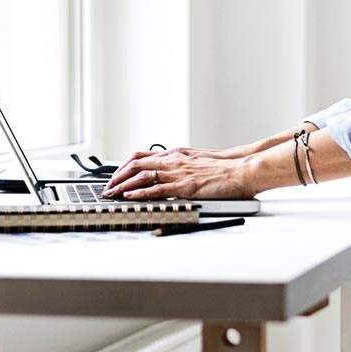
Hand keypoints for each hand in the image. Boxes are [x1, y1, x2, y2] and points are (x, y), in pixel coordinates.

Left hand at [102, 149, 253, 199]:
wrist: (243, 169)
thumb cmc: (225, 168)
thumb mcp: (198, 161)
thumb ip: (181, 166)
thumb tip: (167, 175)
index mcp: (176, 154)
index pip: (140, 156)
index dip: (123, 167)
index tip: (114, 177)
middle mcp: (173, 160)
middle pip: (135, 164)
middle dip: (117, 177)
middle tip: (107, 188)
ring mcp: (179, 173)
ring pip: (141, 176)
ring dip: (122, 186)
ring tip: (111, 194)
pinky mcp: (185, 186)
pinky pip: (157, 189)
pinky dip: (140, 193)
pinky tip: (130, 197)